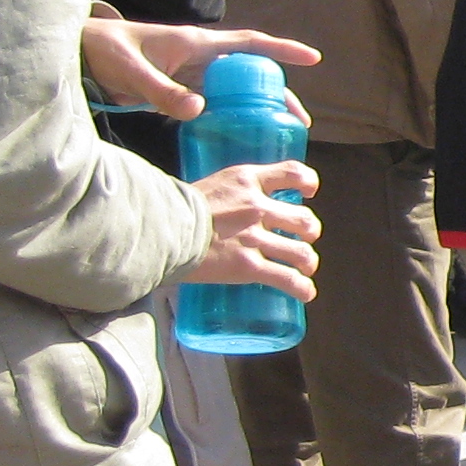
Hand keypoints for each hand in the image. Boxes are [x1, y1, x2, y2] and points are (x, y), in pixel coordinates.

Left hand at [81, 10, 320, 119]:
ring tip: (278, 132)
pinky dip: (228, 118)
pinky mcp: (176, 91)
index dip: (281, 51)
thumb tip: (199, 111)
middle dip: (277, 94)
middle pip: (249, 74)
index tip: (312, 58)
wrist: (76, 56)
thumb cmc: (104, 52)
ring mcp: (188, 75)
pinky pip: (211, 104)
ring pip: (233, 91)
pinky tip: (238, 135)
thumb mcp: (134, 72)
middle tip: (299, 120)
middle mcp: (198, 58)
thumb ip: (164, 92)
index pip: (248, 44)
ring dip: (256, 109)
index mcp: (195, 44)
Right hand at [187, 159, 319, 297]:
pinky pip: (287, 279)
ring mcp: (254, 238)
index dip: (307, 183)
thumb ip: (232, 193)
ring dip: (308, 262)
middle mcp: (257, 207)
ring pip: (302, 253)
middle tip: (302, 240)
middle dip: (309, 232)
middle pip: (305, 220)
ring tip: (305, 267)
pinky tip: (306, 293)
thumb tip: (238, 205)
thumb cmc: (174, 208)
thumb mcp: (210, 185)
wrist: (156, 228)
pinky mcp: (248, 266)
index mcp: (247, 181)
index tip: (308, 193)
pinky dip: (302, 288)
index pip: (293, 173)